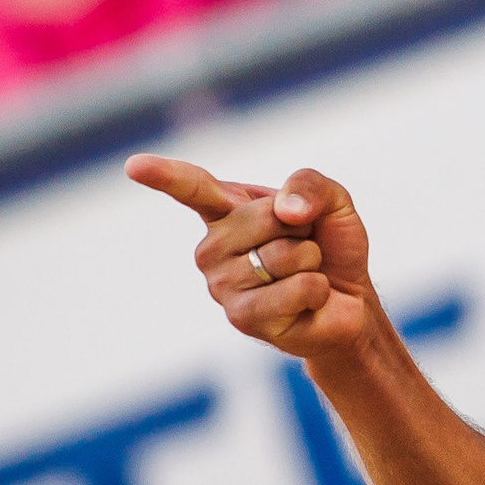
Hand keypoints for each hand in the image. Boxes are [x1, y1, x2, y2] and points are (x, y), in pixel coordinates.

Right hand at [126, 154, 376, 363]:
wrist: (350, 303)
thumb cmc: (330, 249)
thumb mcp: (333, 202)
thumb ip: (312, 185)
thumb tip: (285, 210)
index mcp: (226, 211)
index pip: (192, 187)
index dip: (164, 175)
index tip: (134, 166)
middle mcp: (214, 247)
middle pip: (265, 216)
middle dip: (302, 230)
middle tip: (304, 247)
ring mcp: (222, 284)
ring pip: (283, 255)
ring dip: (311, 262)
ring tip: (304, 274)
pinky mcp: (240, 317)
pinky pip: (295, 288)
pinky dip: (315, 291)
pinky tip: (306, 301)